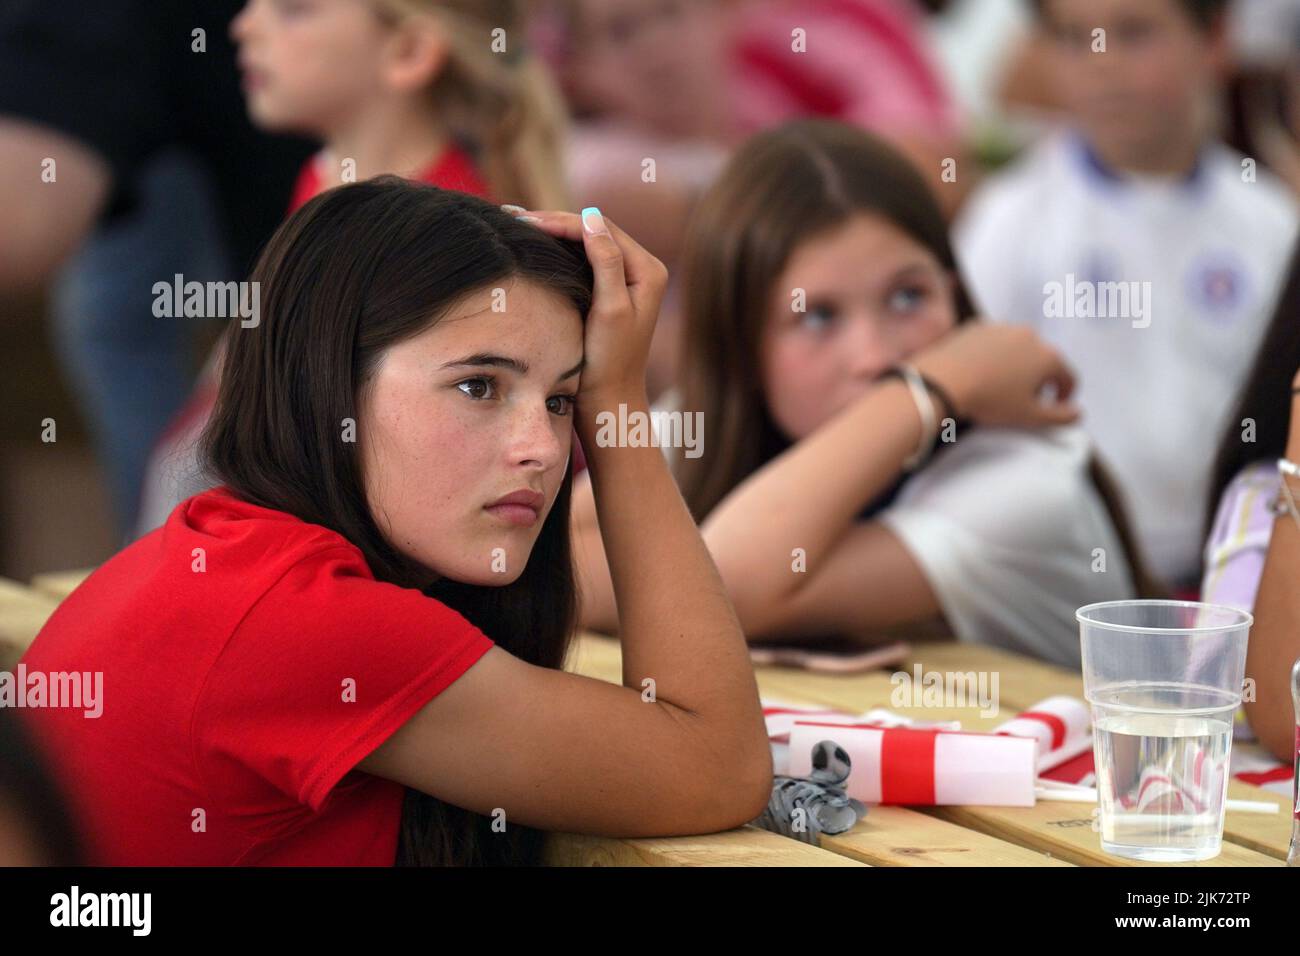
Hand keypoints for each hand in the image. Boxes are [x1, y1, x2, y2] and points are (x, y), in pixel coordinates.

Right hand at [510, 206, 666, 410]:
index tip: (525, 222)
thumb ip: (606, 262)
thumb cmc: (611, 361)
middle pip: (594, 232)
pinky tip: (534, 246)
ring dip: (554, 233)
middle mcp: (641, 269)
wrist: (609, 398)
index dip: (563, 221)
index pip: (601, 229)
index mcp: (648, 270)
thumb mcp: (610, 309)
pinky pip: (583, 260)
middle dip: (555, 223)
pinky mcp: (610, 291)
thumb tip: (591, 218)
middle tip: (513, 217)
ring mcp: (626, 279)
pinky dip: (558, 250)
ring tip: (517, 226)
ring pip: (586, 243)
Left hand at [911, 321, 1079, 427]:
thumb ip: (1061, 417)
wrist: (943, 380)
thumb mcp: (1029, 417)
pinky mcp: (977, 325)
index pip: (1068, 377)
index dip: (1065, 395)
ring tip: (999, 386)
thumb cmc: (990, 401)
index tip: (1054, 406)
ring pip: (1018, 348)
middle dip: (1038, 380)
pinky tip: (980, 371)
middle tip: (1022, 400)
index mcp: (1048, 356)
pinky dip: (992, 355)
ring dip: (1016, 364)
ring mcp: (1003, 327)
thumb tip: (1079, 412)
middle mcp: (1030, 335)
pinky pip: (992, 342)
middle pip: (1043, 360)